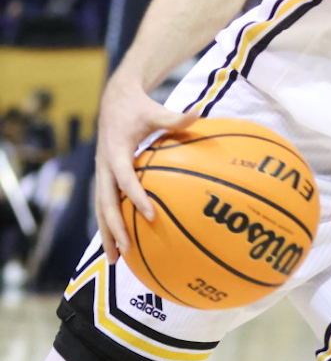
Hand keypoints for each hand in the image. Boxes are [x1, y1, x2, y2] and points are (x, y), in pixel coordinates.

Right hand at [94, 77, 198, 263]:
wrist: (114, 101)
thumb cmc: (138, 108)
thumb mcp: (155, 111)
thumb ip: (176, 117)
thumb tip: (200, 113)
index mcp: (116, 153)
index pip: (125, 180)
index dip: (136, 197)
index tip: (150, 214)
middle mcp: (104, 167)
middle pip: (105, 203)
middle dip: (114, 228)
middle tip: (127, 250)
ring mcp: (102, 174)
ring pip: (100, 208)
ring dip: (107, 233)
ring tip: (116, 259)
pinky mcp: (104, 177)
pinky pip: (104, 204)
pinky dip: (109, 224)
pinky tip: (119, 243)